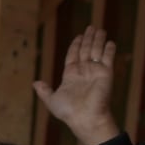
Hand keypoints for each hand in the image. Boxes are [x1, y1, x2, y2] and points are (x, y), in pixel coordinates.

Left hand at [33, 26, 121, 144]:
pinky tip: (109, 42)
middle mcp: (84, 71)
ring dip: (98, 40)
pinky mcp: (106, 72)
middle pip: (86, 50)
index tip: (79, 36)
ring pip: (97, 50)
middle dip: (88, 38)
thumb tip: (35, 83)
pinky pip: (108, 57)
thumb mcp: (51, 100)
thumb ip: (44, 91)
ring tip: (99, 29)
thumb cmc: (68, 111)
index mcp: (71, 75)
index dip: (76, 45)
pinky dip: (109, 49)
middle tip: (91, 27)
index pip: (73, 55)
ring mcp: (95, 71)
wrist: (85, 117)